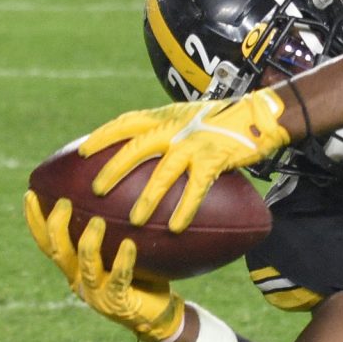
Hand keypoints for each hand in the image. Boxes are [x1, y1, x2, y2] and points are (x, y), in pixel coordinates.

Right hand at [25, 193, 184, 341]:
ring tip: (98, 221)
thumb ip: (111, 230)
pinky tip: (129, 244)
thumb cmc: (142, 277)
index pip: (47, 243)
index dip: (35, 221)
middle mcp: (78, 281)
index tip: (30, 194)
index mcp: (73, 269)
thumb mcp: (120, 251)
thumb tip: (113, 189)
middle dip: (56, 226)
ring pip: (85, 264)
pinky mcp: (117, 302)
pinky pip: (119, 277)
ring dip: (89, 241)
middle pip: (58, 251)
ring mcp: (96, 294)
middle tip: (63, 201)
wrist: (158, 316)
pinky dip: (123, 260)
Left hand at [80, 90, 289, 231]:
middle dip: (112, 170)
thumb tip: (154, 146)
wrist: (261, 114)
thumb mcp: (192, 115)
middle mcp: (175, 128)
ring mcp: (194, 144)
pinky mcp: (214, 159)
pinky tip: (176, 227)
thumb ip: (171, 127)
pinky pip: (195, 188)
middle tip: (95, 191)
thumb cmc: (228, 117)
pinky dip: (185, 208)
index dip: (102, 137)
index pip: (126, 123)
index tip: (81, 152)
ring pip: (162, 173)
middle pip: (136, 149)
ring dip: (147, 198)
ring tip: (134, 220)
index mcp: (166, 116)